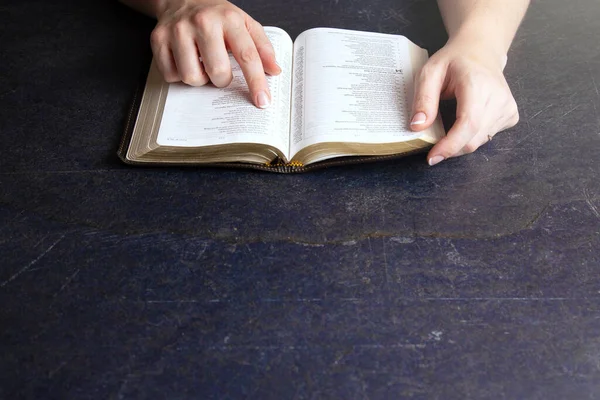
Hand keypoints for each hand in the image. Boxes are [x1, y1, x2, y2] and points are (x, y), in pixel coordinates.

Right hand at [150, 0, 280, 107]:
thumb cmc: (217, 17)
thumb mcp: (244, 24)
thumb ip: (262, 48)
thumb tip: (275, 71)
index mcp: (229, 19)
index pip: (247, 56)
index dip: (257, 82)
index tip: (262, 102)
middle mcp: (202, 22)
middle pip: (217, 72)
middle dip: (221, 80)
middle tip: (219, 70)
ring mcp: (177, 30)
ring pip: (192, 78)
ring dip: (200, 78)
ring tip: (201, 63)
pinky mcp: (158, 39)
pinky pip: (171, 76)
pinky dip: (179, 75)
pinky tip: (184, 60)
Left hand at [410, 38, 518, 165]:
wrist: (481, 50)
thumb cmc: (453, 61)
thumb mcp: (430, 72)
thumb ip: (423, 99)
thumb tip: (418, 127)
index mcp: (478, 85)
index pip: (468, 123)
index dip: (450, 145)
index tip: (432, 157)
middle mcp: (498, 98)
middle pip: (473, 138)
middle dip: (450, 148)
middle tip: (434, 144)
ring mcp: (508, 108)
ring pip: (480, 141)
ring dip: (460, 142)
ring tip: (451, 122)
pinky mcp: (511, 115)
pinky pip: (487, 137)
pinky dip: (472, 136)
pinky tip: (467, 119)